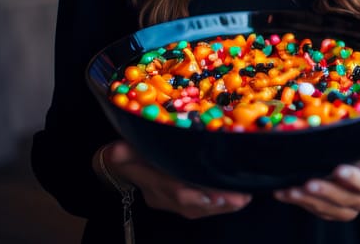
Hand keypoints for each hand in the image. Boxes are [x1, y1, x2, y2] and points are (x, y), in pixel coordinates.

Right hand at [100, 141, 251, 219]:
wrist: (122, 166)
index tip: (211, 192)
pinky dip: (222, 204)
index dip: (190, 191)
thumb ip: (120, 152)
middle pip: (189, 203)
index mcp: (147, 182)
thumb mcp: (120, 150)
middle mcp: (159, 196)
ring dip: (223, 205)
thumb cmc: (126, 152)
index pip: (169, 188)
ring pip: (198, 208)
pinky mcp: (182, 200)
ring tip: (244, 198)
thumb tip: (116, 152)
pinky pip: (202, 208)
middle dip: (215, 200)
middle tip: (239, 197)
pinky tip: (240, 198)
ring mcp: (170, 201)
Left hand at [272, 137, 359, 220]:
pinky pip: (314, 209)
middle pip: (343, 200)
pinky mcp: (330, 209)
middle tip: (307, 182)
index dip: (353, 179)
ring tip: (290, 190)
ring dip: (307, 200)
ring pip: (326, 208)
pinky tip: (282, 192)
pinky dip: (297, 201)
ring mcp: (345, 207)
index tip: (339, 169)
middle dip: (324, 191)